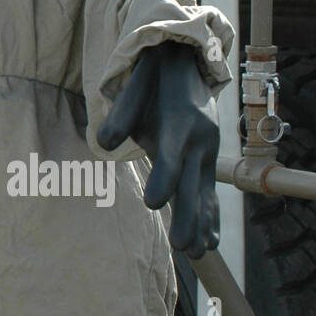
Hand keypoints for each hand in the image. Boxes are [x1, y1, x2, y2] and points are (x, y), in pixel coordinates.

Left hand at [97, 40, 220, 259]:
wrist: (186, 61)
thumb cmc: (152, 80)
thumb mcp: (133, 87)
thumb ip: (120, 115)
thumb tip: (103, 143)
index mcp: (178, 123)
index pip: (170, 157)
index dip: (163, 179)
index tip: (152, 203)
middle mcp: (199, 140)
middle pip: (193, 184)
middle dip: (188, 216)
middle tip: (183, 248)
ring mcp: (208, 151)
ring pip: (206, 192)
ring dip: (202, 223)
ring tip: (197, 254)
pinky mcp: (209, 158)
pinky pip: (212, 191)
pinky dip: (212, 216)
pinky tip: (211, 242)